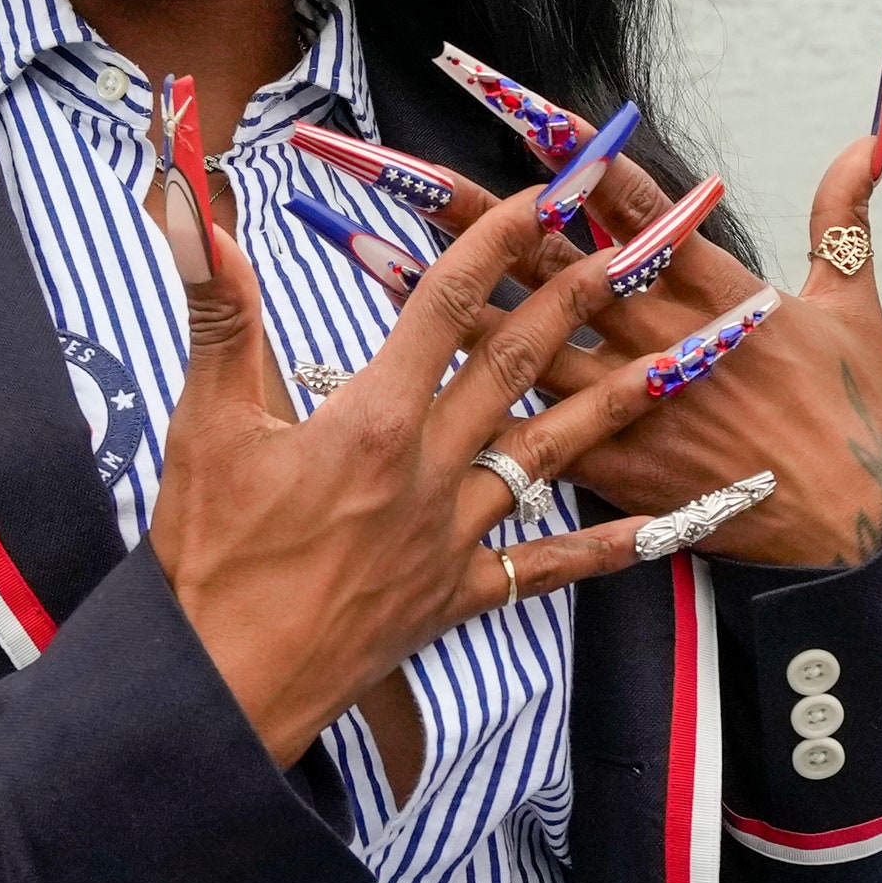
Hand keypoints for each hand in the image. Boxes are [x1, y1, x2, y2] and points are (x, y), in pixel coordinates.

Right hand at [149, 187, 669, 767]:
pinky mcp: (457, 595)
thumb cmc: (209, 555)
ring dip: (617, 401)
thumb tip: (200, 217)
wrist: (223, 688)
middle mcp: (429, 470)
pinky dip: (607, 546)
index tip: (541, 195)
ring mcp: (453, 537)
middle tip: (633, 247)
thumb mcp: (205, 423)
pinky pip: (546, 568)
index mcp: (372, 420)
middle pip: (514, 366)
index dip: (496, 241)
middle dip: (577, 298)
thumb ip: (218, 314)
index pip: (445, 306)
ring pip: (551, 454)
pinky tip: (662, 527)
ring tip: (681, 361)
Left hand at [428, 134, 881, 567]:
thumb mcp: (852, 307)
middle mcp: (654, 332)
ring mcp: (625, 399)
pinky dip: (468, 401)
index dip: (569, 147)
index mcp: (710, 285)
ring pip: (514, 337)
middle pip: (544, 257)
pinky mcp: (609, 463)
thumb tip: (861, 145)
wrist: (854, 531)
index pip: (625, 199)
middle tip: (391, 166)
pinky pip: (522, 425)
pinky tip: (408, 379)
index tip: (508, 98)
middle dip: (467, 209)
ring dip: (441, 296)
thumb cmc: (854, 411)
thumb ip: (841, 220)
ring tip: (365, 250)